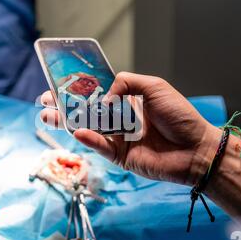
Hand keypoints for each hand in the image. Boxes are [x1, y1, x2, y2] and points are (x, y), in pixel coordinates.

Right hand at [40, 72, 221, 185]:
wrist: (196, 148)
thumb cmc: (179, 115)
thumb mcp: (154, 86)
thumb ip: (127, 83)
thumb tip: (105, 97)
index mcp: (127, 101)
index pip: (96, 93)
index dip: (77, 90)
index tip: (59, 84)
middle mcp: (119, 119)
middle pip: (85, 112)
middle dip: (64, 107)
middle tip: (44, 102)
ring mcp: (118, 138)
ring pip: (87, 129)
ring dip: (67, 123)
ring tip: (47, 116)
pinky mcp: (121, 156)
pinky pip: (101, 147)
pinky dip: (90, 139)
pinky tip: (79, 131)